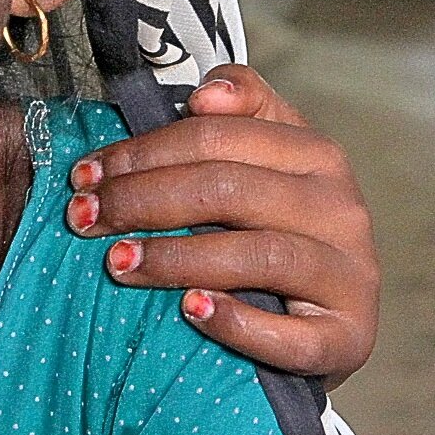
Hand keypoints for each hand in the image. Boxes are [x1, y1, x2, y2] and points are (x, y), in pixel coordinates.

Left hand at [64, 66, 378, 387]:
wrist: (329, 325)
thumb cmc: (275, 233)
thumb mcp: (262, 164)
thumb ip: (235, 115)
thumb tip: (202, 95)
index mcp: (314, 153)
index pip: (218, 136)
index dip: (144, 151)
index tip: (86, 174)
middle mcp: (339, 207)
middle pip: (229, 189)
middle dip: (143, 200)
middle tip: (84, 219)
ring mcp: (350, 274)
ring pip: (259, 255)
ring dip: (177, 258)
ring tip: (118, 263)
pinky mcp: (350, 338)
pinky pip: (293, 336)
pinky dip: (238, 323)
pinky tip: (189, 311)